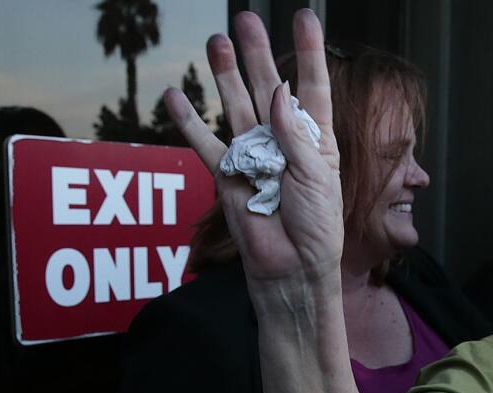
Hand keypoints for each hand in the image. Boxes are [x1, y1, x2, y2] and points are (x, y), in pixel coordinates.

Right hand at [165, 11, 342, 295]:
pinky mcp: (227, 175)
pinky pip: (204, 143)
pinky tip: (175, 96)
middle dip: (256, 54)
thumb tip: (279, 94)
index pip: (311, 88)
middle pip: (268, 87)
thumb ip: (297, 136)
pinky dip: (188, 121)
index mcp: (315, 141)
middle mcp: (283, 141)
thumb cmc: (317, 227)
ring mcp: (253, 155)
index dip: (308, 53)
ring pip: (236, 106)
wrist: (293, 268)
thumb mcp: (317, 178)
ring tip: (217, 44)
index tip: (305, 18)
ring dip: (225, 76)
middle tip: (245, 20)